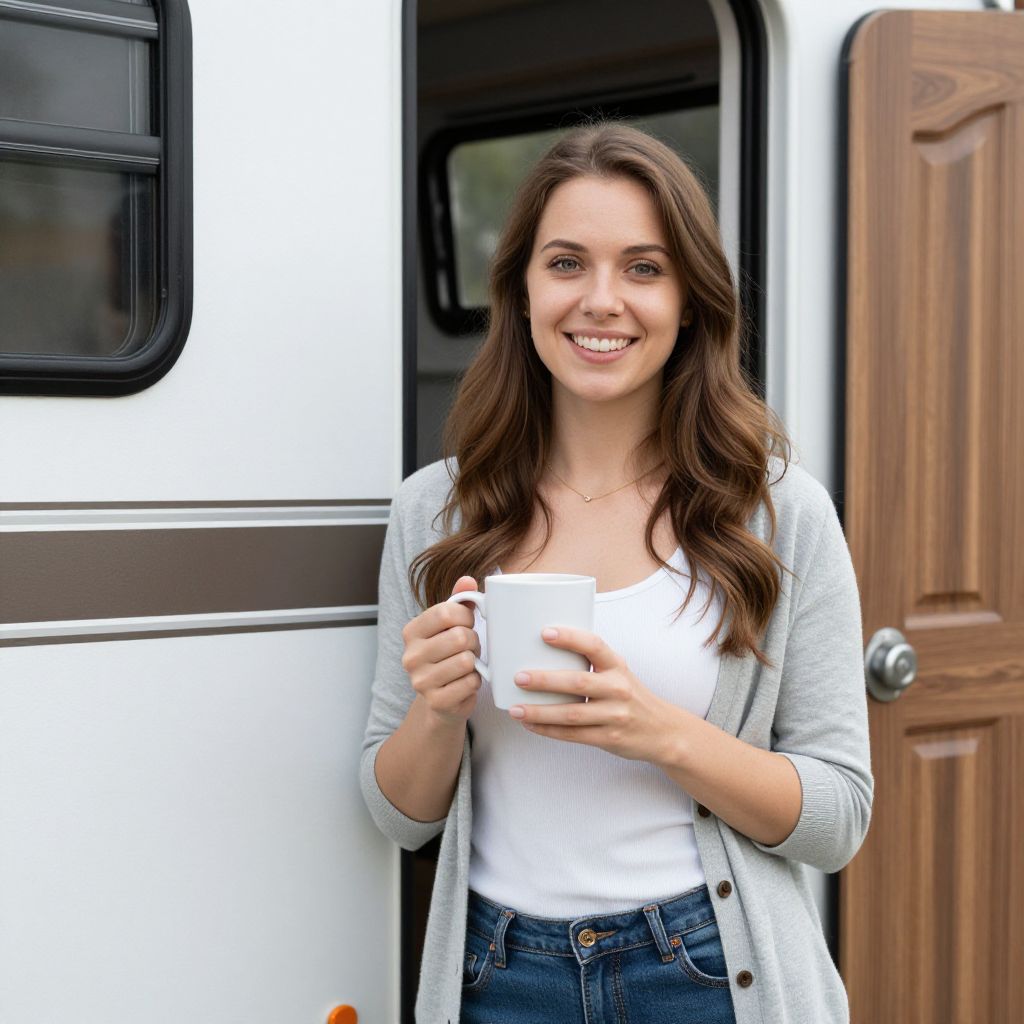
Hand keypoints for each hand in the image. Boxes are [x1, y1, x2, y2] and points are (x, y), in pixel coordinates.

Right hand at [400, 576, 481, 724]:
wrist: (441, 699)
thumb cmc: (449, 655)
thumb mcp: (451, 625)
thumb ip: (459, 600)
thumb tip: (468, 579)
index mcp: (411, 631)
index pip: (446, 612)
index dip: (466, 616)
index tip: (468, 623)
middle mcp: (411, 656)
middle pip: (459, 637)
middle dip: (474, 641)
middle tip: (470, 648)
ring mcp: (420, 681)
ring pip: (466, 661)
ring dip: (475, 663)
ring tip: (468, 664)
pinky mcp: (436, 701)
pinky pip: (470, 683)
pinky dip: (475, 682)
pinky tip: (466, 682)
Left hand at [509, 626, 685, 763]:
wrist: (663, 731)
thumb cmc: (630, 696)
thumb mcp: (619, 673)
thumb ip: (591, 663)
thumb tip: (544, 650)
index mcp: (617, 666)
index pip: (594, 645)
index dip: (570, 638)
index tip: (545, 633)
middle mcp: (618, 689)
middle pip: (577, 683)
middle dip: (545, 680)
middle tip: (519, 677)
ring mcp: (615, 715)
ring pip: (571, 714)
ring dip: (540, 712)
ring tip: (516, 709)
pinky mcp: (609, 738)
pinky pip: (573, 735)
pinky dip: (549, 731)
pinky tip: (531, 725)